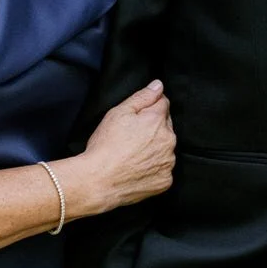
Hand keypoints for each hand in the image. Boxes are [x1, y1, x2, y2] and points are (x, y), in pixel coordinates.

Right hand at [66, 81, 172, 216]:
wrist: (98, 181)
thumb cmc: (105, 147)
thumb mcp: (118, 113)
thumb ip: (142, 97)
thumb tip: (158, 86)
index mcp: (157, 121)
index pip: (163, 104)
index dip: (149, 108)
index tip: (137, 118)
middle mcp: (168, 141)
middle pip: (166, 127)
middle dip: (153, 128)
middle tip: (131, 138)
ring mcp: (168, 162)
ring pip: (165, 149)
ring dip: (155, 149)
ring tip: (132, 155)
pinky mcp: (165, 181)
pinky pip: (163, 170)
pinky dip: (154, 169)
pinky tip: (137, 169)